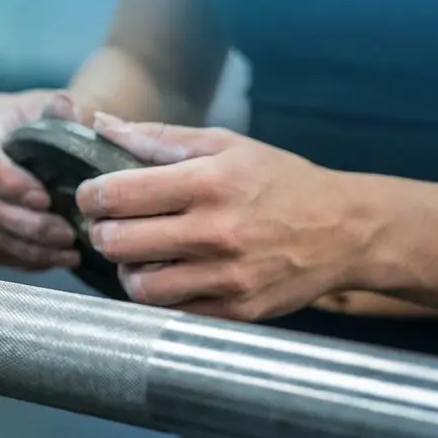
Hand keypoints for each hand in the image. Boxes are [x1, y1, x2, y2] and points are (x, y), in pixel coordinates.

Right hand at [0, 90, 90, 269]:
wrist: (60, 138)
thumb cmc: (62, 120)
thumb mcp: (68, 105)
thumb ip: (66, 108)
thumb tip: (64, 107)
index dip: (7, 182)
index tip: (44, 199)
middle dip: (22, 223)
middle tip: (64, 233)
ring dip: (25, 247)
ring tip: (67, 251)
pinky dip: (23, 259)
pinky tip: (55, 259)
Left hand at [75, 114, 364, 320]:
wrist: (346, 230)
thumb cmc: (278, 182)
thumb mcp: (224, 145)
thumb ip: (157, 138)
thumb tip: (101, 126)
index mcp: (209, 182)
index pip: (118, 195)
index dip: (91, 197)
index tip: (92, 198)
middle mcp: (216, 231)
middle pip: (119, 242)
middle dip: (104, 233)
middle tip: (111, 227)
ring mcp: (227, 276)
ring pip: (140, 286)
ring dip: (127, 271)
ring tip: (138, 257)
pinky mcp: (237, 310)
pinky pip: (172, 311)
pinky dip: (160, 297)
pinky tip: (169, 277)